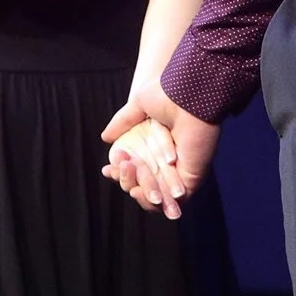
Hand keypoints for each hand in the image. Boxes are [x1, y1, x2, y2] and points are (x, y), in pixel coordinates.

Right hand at [100, 78, 220, 220]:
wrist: (186, 96)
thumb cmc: (166, 96)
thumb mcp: (139, 105)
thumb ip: (123, 122)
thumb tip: (105, 138)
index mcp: (157, 145)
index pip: (136, 169)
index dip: (120, 173)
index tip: (108, 169)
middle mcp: (169, 161)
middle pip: (143, 185)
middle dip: (127, 181)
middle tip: (124, 166)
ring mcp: (180, 172)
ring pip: (155, 196)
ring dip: (139, 189)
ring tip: (131, 169)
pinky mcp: (190, 179)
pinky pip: (170, 200)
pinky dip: (152, 199)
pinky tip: (138, 189)